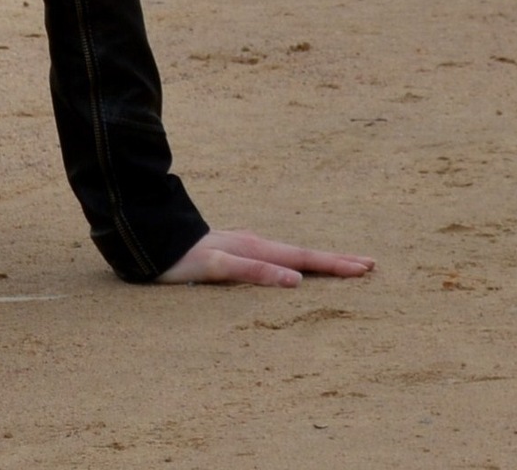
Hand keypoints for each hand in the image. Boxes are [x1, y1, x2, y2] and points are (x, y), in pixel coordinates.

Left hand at [158, 228, 375, 286]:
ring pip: (288, 253)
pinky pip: (271, 255)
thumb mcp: (215, 267)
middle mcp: (253, 244)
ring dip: (316, 260)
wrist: (148, 237)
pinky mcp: (232, 249)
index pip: (302, 259)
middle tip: (368, 264)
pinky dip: (291, 260)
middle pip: (301, 254)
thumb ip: (253, 271)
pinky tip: (292, 264)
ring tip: (340, 264)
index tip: (365, 268)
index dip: (334, 265)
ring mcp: (243, 245)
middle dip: (334, 261)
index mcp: (254, 249)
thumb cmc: (180, 257)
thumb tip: (296, 280)